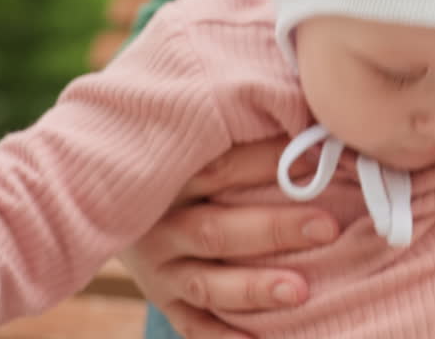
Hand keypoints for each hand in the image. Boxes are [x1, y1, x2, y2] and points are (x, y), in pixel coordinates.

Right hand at [116, 135, 340, 337]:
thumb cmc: (186, 156)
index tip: (321, 160)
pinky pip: (194, 327)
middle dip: (275, 230)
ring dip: (254, 289)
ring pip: (208, 283)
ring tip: (300, 292)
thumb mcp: (199, 135)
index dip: (270, 161)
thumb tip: (318, 116)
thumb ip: (248, 126)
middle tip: (328, 228)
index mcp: (172, 173)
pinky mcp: (164, 300)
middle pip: (219, 229)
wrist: (105, 196)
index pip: (223, 165)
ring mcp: (160, 269)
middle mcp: (161, 224)